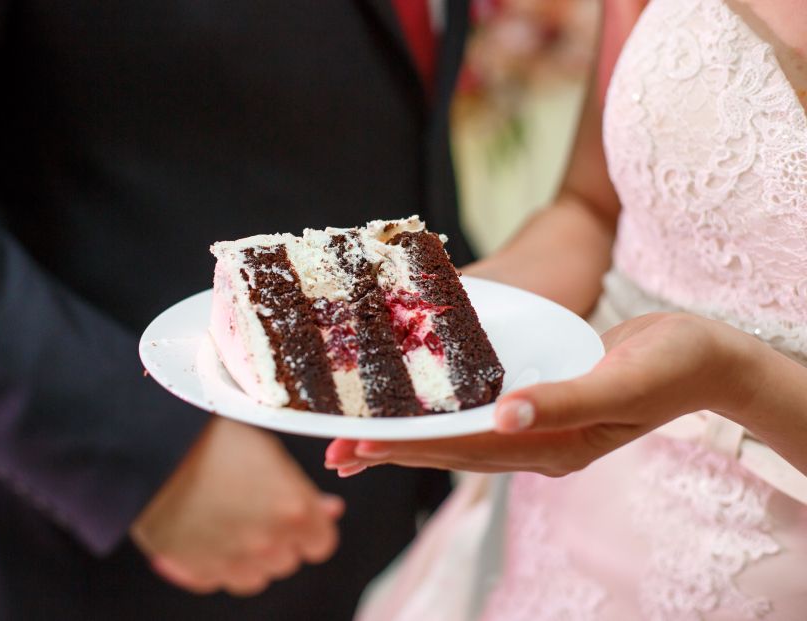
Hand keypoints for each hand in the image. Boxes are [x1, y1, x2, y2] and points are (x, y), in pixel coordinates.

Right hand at [132, 417, 344, 596]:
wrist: (152, 444)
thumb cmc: (213, 436)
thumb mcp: (268, 451)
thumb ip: (301, 489)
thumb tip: (330, 509)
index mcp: (293, 509)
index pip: (321, 542)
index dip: (311, 528)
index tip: (297, 514)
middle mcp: (267, 542)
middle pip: (288, 560)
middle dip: (279, 540)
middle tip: (256, 509)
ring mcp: (231, 560)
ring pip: (255, 578)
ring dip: (249, 557)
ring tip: (229, 523)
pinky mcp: (195, 569)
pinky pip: (216, 579)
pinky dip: (214, 564)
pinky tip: (203, 533)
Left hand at [326, 313, 757, 476]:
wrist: (704, 354)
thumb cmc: (670, 366)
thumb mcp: (619, 382)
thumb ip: (562, 400)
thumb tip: (503, 415)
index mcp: (553, 446)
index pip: (464, 449)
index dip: (409, 447)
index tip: (359, 446)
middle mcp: (537, 443)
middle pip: (451, 450)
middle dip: (393, 451)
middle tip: (336, 452)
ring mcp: (537, 425)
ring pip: (459, 435)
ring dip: (409, 436)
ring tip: (359, 439)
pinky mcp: (539, 400)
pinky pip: (479, 412)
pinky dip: (441, 412)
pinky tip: (417, 407)